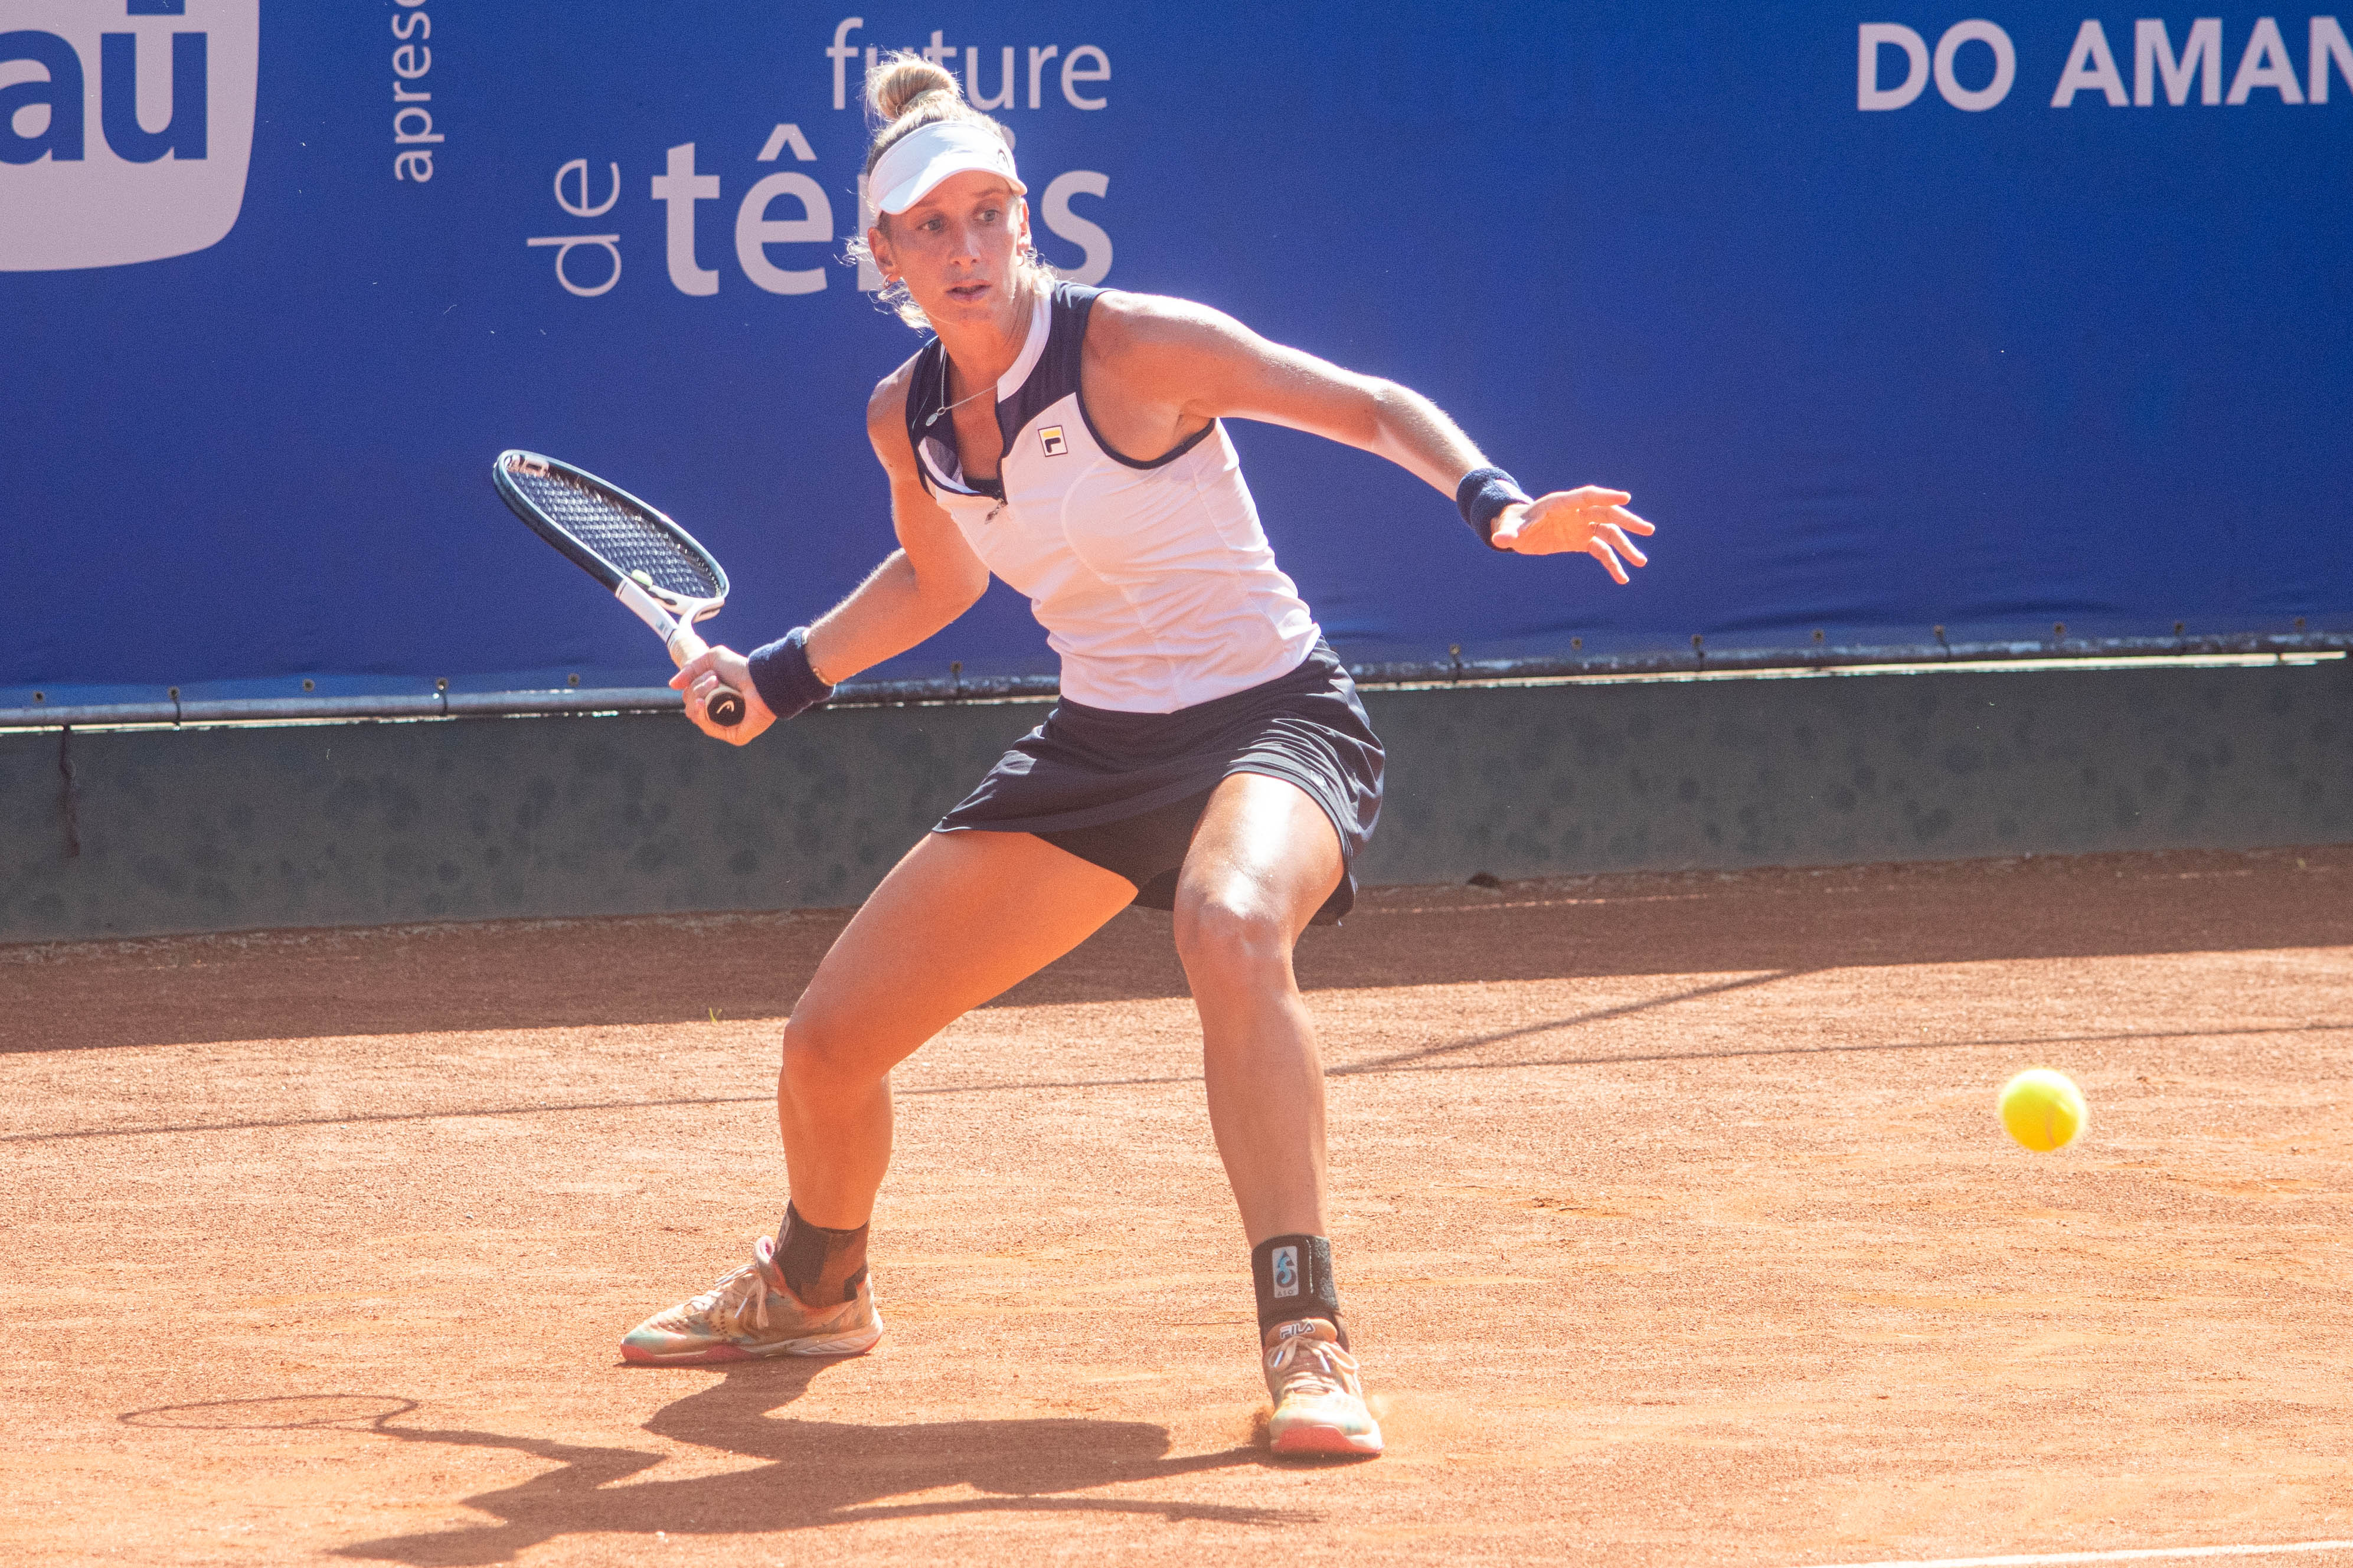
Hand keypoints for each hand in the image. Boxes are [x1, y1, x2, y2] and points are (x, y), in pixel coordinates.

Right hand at [670, 645, 776, 745]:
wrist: (762, 679)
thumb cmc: (741, 668)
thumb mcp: (712, 659)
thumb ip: (691, 668)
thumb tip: (672, 685)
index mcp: (712, 697)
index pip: (690, 698)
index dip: (694, 686)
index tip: (711, 675)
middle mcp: (718, 711)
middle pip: (691, 707)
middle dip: (698, 690)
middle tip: (715, 680)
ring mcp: (726, 725)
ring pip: (698, 718)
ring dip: (701, 700)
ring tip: (715, 686)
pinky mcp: (735, 735)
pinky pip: (711, 730)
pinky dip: (705, 717)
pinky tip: (705, 706)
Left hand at [1489, 486, 1654, 583]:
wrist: (1517, 531)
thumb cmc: (1514, 524)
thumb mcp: (1511, 530)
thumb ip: (1509, 534)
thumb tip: (1499, 540)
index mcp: (1561, 504)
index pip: (1587, 497)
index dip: (1605, 497)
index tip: (1626, 499)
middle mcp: (1576, 513)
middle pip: (1606, 513)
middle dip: (1627, 521)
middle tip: (1648, 530)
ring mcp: (1582, 527)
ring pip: (1609, 533)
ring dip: (1625, 547)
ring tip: (1641, 562)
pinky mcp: (1582, 541)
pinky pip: (1601, 551)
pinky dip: (1612, 563)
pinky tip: (1622, 578)